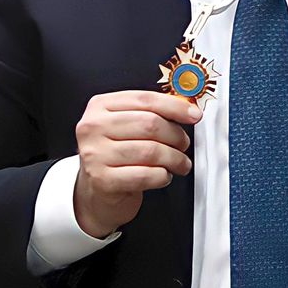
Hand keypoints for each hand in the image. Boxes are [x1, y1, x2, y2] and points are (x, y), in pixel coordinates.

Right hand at [72, 90, 199, 237]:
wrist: (96, 189)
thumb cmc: (117, 152)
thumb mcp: (127, 125)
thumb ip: (152, 112)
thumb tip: (187, 109)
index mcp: (100, 106)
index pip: (145, 99)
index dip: (175, 106)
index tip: (194, 115)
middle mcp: (92, 128)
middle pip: (150, 124)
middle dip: (176, 135)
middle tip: (184, 144)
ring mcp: (95, 154)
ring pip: (151, 151)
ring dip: (175, 158)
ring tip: (180, 163)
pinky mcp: (102, 180)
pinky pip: (146, 175)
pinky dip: (162, 176)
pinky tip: (163, 175)